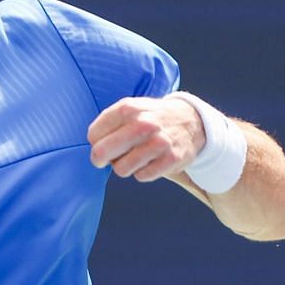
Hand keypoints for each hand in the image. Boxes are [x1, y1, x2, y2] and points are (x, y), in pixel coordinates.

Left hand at [87, 95, 205, 181]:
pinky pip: (142, 177)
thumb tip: (94, 147)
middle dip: (100, 160)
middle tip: (108, 158)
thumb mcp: (130, 108)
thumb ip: (108, 123)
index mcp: (128, 108)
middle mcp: (143, 124)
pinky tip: (151, 161)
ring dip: (125, 167)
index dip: (96, 142)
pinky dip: (143, 172)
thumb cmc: (151, 117)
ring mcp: (158, 142)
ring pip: (121, 169)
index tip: (105, 141)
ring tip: (135, 156)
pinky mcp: (171, 159)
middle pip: (101, 153)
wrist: (191, 120)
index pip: (93, 135)